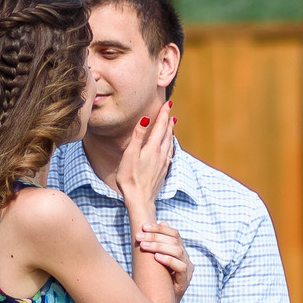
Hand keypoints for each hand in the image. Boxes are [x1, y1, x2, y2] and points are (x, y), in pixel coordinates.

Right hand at [111, 99, 176, 219]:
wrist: (140, 200)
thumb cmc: (130, 178)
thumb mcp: (130, 155)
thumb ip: (138, 136)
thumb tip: (146, 118)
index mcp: (152, 148)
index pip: (160, 126)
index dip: (164, 113)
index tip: (168, 103)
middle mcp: (161, 154)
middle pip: (167, 133)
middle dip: (168, 120)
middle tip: (170, 109)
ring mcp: (164, 163)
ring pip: (170, 142)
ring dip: (170, 131)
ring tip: (172, 123)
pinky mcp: (163, 171)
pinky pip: (170, 152)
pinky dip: (170, 143)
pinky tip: (170, 145)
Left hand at [136, 220, 192, 293]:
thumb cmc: (155, 281)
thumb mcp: (154, 261)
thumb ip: (157, 244)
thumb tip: (163, 222)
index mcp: (180, 251)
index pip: (174, 234)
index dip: (160, 229)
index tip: (144, 227)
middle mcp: (186, 259)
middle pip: (175, 241)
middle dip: (155, 236)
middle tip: (139, 237)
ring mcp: (188, 270)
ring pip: (178, 251)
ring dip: (158, 246)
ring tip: (143, 246)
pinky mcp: (185, 281)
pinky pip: (180, 267)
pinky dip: (168, 260)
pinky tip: (156, 258)